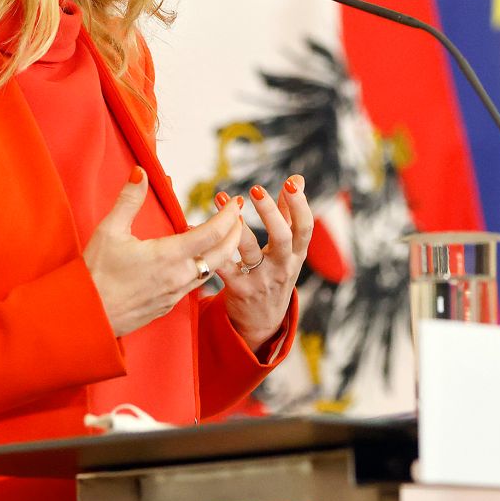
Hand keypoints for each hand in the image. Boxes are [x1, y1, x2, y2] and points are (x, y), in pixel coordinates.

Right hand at [83, 169, 244, 338]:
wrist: (87, 318)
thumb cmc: (95, 274)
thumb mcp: (109, 231)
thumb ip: (129, 200)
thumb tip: (140, 171)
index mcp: (168, 256)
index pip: (212, 233)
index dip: (228, 215)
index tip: (236, 201)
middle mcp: (179, 277)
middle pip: (223, 253)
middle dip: (235, 231)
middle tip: (238, 215)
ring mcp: (176, 294)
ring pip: (212, 270)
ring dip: (223, 250)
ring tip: (224, 233)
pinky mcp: (169, 305)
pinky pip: (197, 283)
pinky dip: (205, 266)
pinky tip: (197, 257)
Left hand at [217, 175, 313, 349]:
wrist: (264, 321)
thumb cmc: (276, 273)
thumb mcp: (290, 249)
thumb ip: (290, 213)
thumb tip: (296, 179)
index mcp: (296, 254)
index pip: (305, 228)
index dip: (300, 205)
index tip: (290, 184)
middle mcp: (282, 266)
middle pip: (282, 238)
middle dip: (270, 213)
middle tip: (255, 189)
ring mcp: (261, 279)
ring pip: (250, 252)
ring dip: (236, 225)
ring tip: (221, 199)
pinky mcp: (239, 289)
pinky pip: (223, 266)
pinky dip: (209, 247)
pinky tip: (194, 227)